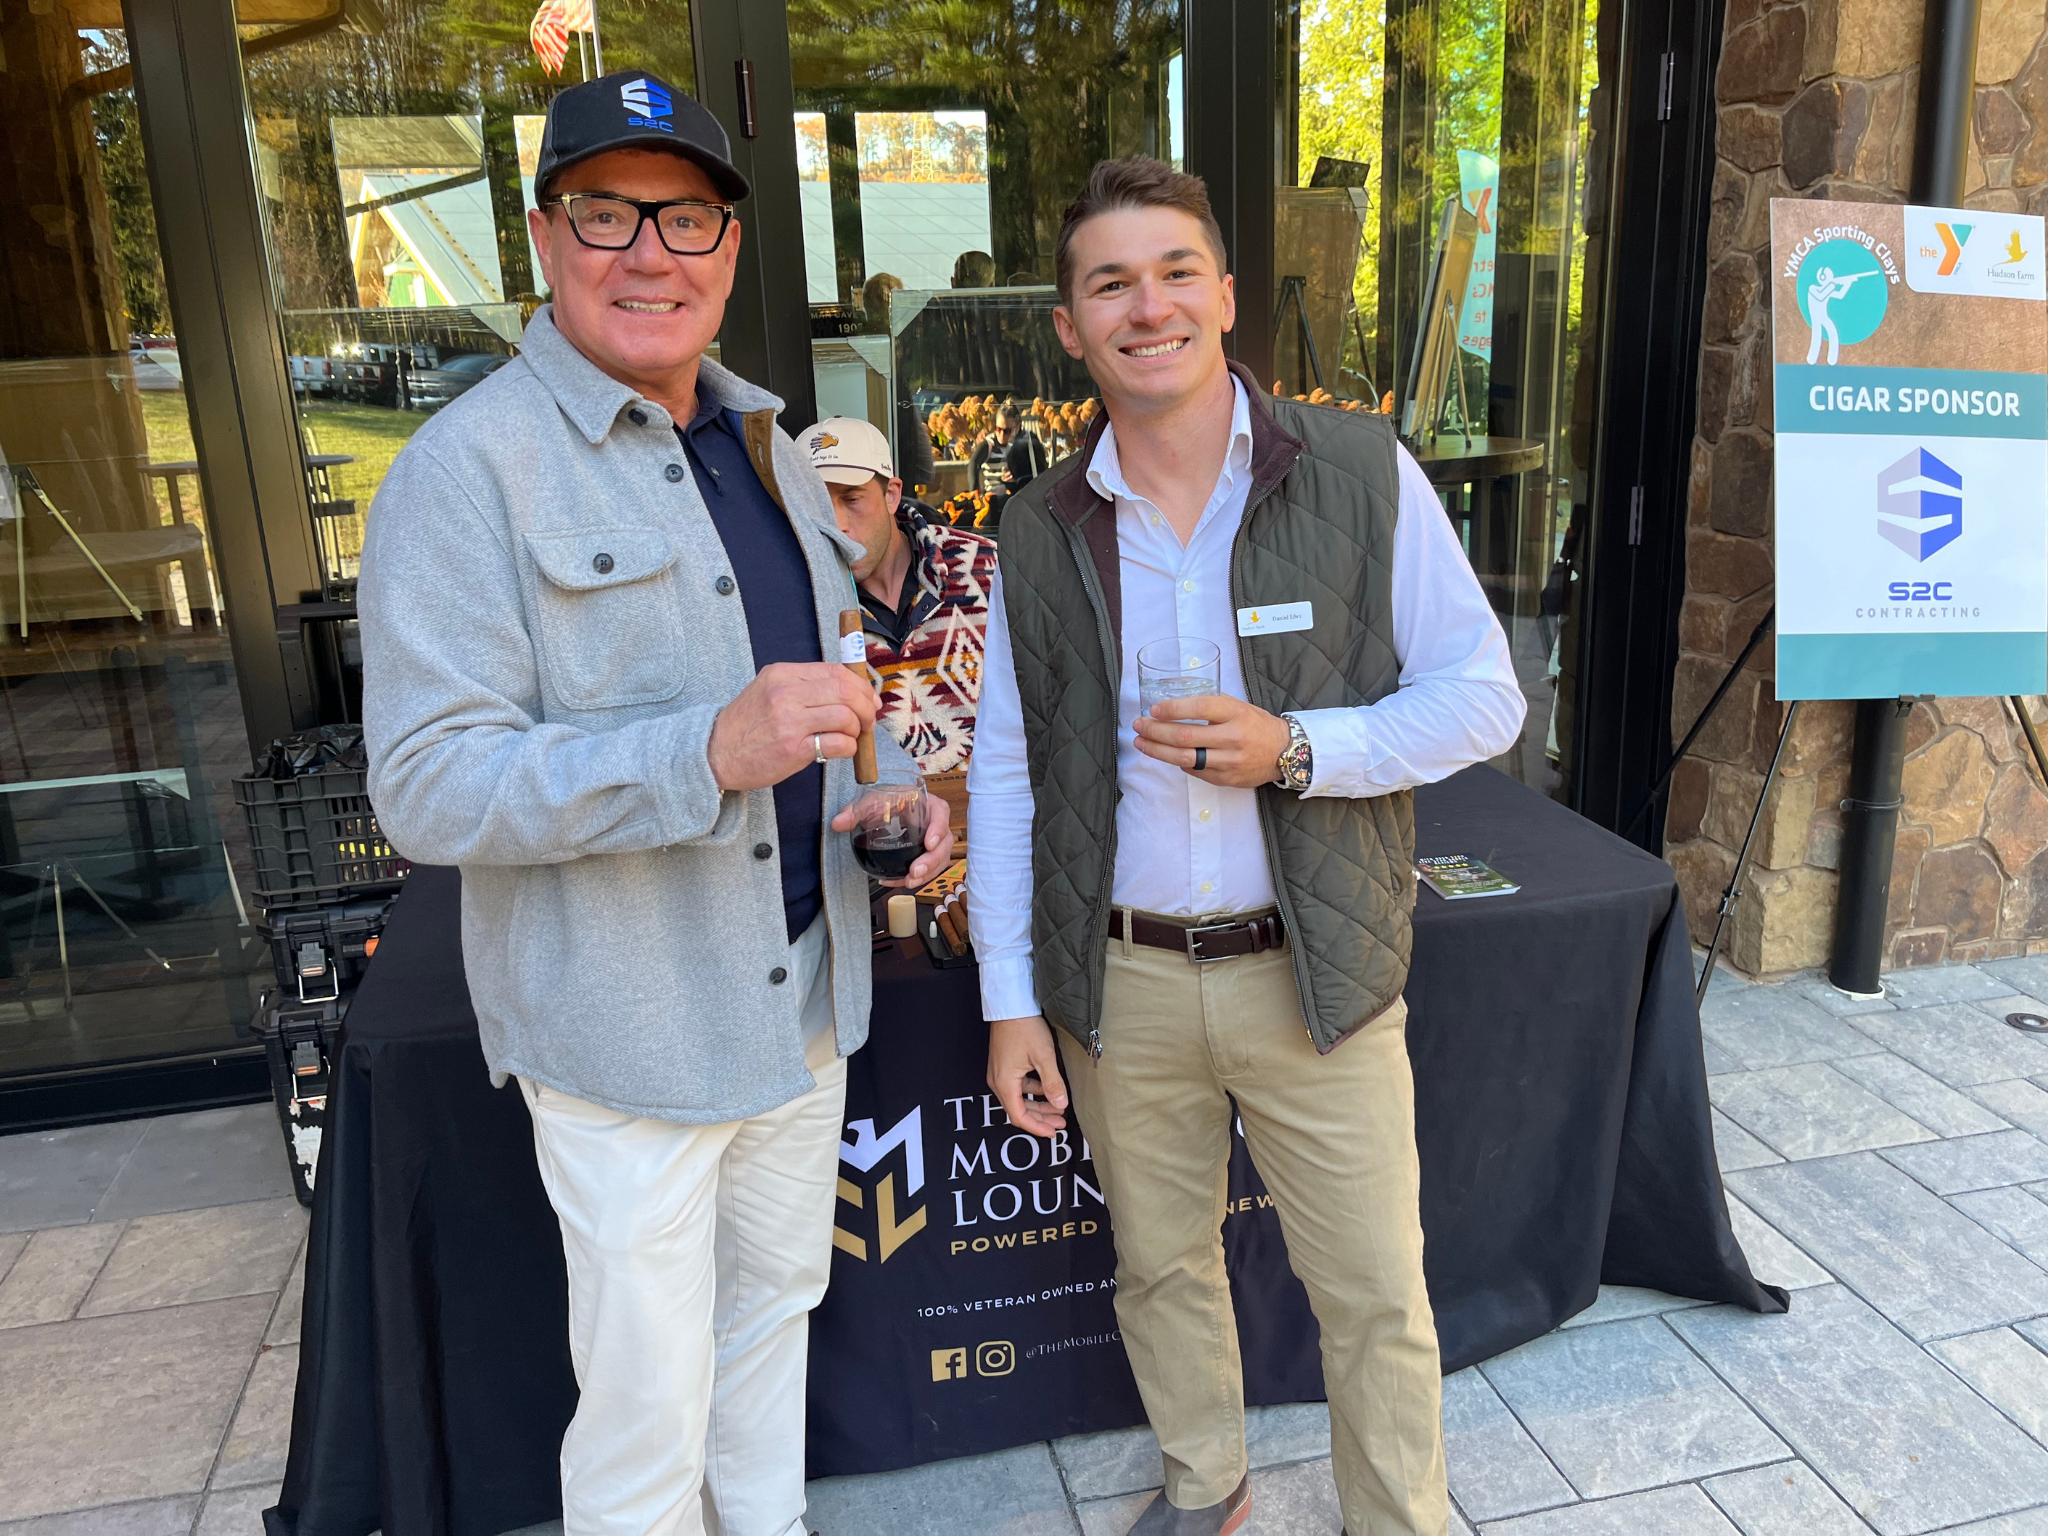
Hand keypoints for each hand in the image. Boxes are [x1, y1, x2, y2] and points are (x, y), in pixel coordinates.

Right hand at [708, 662, 877, 791]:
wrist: (716, 752)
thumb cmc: (748, 724)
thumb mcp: (770, 690)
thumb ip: (804, 686)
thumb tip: (850, 689)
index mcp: (783, 674)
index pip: (836, 671)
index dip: (861, 686)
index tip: (868, 699)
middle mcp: (786, 693)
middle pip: (845, 692)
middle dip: (866, 707)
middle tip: (868, 720)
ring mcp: (790, 721)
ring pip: (846, 717)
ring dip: (858, 729)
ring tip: (853, 736)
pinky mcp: (793, 749)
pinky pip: (838, 743)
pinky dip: (849, 747)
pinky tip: (841, 749)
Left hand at [831, 790, 953, 886]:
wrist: (885, 809)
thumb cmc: (885, 801)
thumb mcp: (870, 802)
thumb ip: (854, 811)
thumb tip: (838, 823)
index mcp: (927, 804)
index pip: (941, 813)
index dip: (938, 829)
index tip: (929, 843)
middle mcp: (934, 822)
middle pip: (944, 843)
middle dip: (931, 861)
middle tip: (914, 872)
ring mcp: (933, 840)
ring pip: (940, 859)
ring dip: (927, 873)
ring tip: (909, 882)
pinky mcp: (927, 854)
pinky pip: (930, 868)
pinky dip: (917, 878)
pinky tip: (899, 882)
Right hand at [987, 1014, 1067, 1136]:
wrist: (1010, 1004)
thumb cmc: (1024, 1027)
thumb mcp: (1044, 1057)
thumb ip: (1052, 1083)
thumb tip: (1060, 1105)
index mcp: (1004, 1083)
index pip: (1019, 1116)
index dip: (1036, 1127)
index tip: (1052, 1133)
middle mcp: (997, 1081)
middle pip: (1018, 1109)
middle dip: (1040, 1118)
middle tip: (1060, 1122)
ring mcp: (999, 1072)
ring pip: (1019, 1098)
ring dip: (1038, 1104)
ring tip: (1058, 1106)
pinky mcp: (1003, 1065)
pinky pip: (1017, 1086)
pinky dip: (1033, 1091)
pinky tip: (1048, 1088)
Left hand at [1132, 694, 1291, 788]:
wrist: (1284, 751)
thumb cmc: (1256, 725)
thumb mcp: (1238, 706)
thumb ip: (1210, 705)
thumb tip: (1172, 705)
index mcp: (1236, 713)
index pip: (1200, 708)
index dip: (1173, 709)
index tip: (1154, 710)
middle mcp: (1233, 737)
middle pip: (1186, 736)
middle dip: (1156, 731)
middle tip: (1139, 725)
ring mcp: (1230, 761)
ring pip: (1185, 758)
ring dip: (1158, 750)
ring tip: (1142, 742)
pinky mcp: (1226, 778)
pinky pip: (1194, 771)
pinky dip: (1177, 762)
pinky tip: (1166, 754)